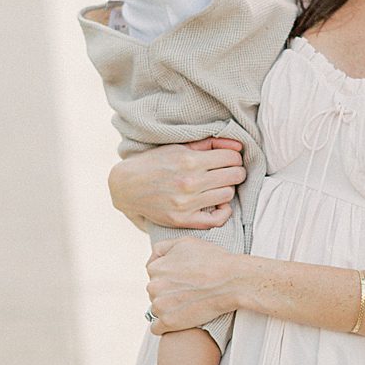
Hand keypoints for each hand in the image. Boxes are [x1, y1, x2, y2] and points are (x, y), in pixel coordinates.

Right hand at [109, 138, 245, 230]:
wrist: (125, 186)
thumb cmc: (154, 162)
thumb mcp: (179, 146)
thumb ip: (210, 144)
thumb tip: (239, 145)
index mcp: (189, 161)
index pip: (232, 158)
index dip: (234, 156)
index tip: (229, 158)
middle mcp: (190, 182)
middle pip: (234, 175)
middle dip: (235, 170)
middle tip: (227, 170)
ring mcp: (187, 203)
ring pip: (228, 195)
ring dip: (227, 188)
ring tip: (217, 184)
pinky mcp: (182, 220)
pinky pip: (217, 219)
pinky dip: (223, 211)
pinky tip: (218, 203)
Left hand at [146, 238, 246, 331]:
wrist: (232, 282)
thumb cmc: (213, 260)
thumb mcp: (185, 242)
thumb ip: (163, 247)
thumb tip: (152, 259)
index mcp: (155, 268)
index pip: (154, 273)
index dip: (170, 275)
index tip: (184, 278)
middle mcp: (153, 287)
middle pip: (155, 291)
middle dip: (168, 291)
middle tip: (189, 290)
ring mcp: (160, 306)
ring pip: (157, 308)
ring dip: (169, 308)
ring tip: (189, 303)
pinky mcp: (169, 323)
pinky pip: (156, 328)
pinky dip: (166, 325)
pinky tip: (179, 319)